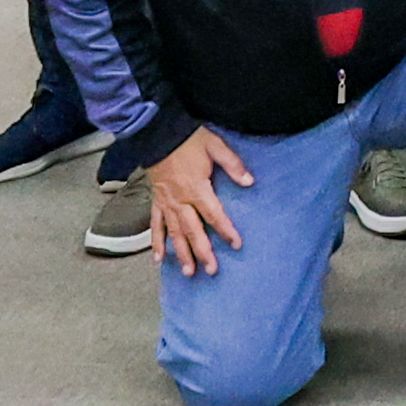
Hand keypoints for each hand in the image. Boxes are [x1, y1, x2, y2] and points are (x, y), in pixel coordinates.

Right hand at [147, 129, 250, 274]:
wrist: (158, 134)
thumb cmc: (188, 139)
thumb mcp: (215, 146)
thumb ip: (233, 165)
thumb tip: (250, 182)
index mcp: (197, 189)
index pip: (214, 215)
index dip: (226, 230)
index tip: (236, 244)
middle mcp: (180, 201)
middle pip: (193, 231)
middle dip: (203, 252)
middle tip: (211, 270)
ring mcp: (166, 203)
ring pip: (174, 234)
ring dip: (181, 254)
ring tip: (189, 272)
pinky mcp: (156, 201)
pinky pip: (155, 225)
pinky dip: (156, 242)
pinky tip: (159, 259)